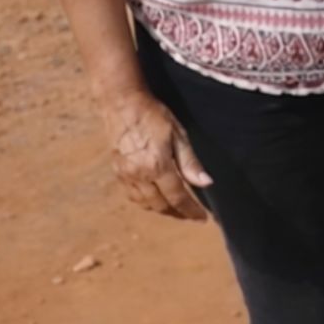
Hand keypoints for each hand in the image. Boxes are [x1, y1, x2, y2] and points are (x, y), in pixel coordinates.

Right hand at [99, 88, 211, 220]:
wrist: (122, 104)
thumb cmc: (154, 115)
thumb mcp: (178, 135)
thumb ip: (190, 162)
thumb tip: (206, 183)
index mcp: (158, 166)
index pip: (178, 198)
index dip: (191, 211)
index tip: (202, 219)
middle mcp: (140, 175)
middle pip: (160, 205)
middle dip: (177, 213)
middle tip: (190, 215)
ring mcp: (126, 175)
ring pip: (145, 203)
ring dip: (161, 210)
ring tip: (175, 209)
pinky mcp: (117, 172)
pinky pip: (132, 196)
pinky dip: (145, 202)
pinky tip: (154, 198)